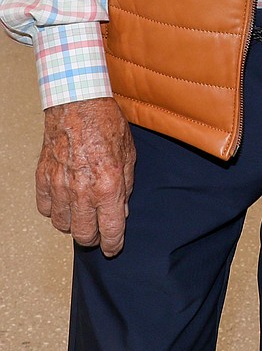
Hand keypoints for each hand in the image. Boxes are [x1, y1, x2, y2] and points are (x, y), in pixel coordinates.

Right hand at [36, 98, 135, 256]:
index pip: (110, 230)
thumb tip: (121, 210)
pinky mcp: (43, 177)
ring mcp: (60, 185)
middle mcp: (82, 191)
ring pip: (62, 225)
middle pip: (83, 235)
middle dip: (93, 238)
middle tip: (98, 232)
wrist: (78, 102)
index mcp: (108, 186)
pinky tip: (64, 200)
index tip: (112, 248)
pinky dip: (54, 209)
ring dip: (73, 224)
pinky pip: (45, 208)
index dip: (112, 245)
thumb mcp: (128, 154)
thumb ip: (126, 186)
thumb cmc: (106, 122)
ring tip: (81, 214)